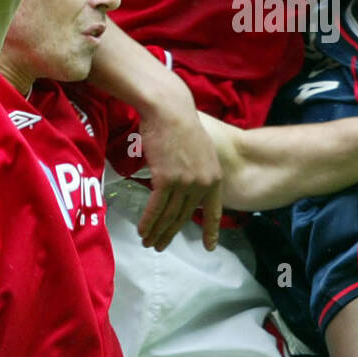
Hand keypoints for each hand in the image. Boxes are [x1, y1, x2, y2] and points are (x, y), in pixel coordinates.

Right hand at [137, 85, 222, 251]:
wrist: (169, 109)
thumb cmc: (180, 124)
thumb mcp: (200, 149)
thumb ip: (198, 170)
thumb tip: (188, 184)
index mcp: (214, 176)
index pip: (214, 210)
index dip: (211, 230)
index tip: (209, 247)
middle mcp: (202, 182)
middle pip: (185, 216)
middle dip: (171, 233)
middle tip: (160, 245)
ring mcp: (186, 182)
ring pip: (169, 215)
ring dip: (157, 231)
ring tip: (149, 242)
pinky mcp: (167, 179)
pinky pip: (156, 208)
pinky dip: (148, 222)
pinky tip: (142, 231)